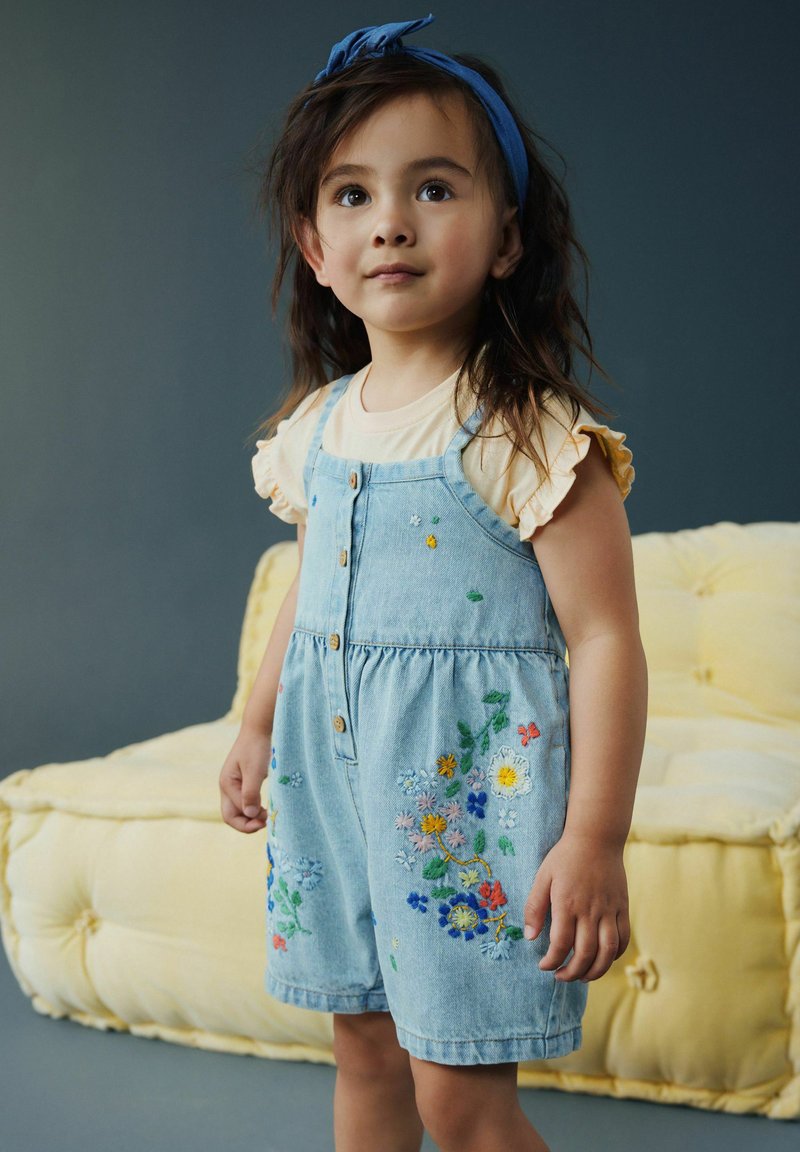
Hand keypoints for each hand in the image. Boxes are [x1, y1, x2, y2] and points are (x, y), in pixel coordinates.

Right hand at [219, 725, 271, 832]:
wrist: (259, 728)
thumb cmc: (257, 747)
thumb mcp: (255, 771)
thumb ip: (250, 793)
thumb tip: (250, 815)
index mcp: (226, 784)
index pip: (231, 815)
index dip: (247, 823)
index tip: (264, 821)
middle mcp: (227, 786)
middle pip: (231, 815)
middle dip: (247, 823)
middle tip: (266, 821)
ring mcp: (234, 784)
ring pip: (238, 809)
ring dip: (251, 816)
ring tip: (268, 814)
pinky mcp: (243, 781)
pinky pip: (245, 801)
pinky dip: (254, 807)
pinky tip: (266, 806)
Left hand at [523, 832, 629, 982]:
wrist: (596, 837)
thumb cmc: (565, 856)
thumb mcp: (543, 877)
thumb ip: (534, 907)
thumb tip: (530, 937)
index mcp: (567, 904)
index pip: (560, 944)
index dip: (551, 961)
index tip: (544, 966)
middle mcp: (590, 910)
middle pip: (585, 954)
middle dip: (572, 972)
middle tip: (561, 976)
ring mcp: (609, 910)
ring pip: (607, 951)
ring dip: (595, 971)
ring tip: (582, 976)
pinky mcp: (622, 907)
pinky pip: (623, 938)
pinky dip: (615, 955)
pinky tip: (603, 960)